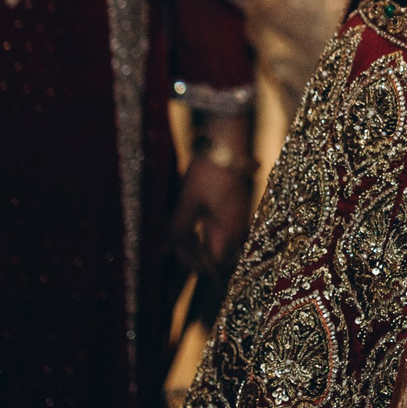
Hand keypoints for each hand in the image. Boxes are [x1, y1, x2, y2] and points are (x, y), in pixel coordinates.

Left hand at [172, 155, 253, 276]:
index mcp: (230, 230)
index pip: (215, 263)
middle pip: (217, 252)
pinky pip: (221, 226)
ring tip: (176, 235)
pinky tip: (189, 222)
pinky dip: (204, 228)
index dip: (195, 264)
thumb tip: (167, 250)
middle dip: (194, 252)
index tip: (176, 258)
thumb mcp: (188, 202)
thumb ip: (178, 229)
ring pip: (218, 238)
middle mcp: (239, 227)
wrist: (227, 143)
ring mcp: (239, 216)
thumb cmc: (208, 173)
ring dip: (198, 240)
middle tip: (171, 246)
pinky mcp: (235, 205)